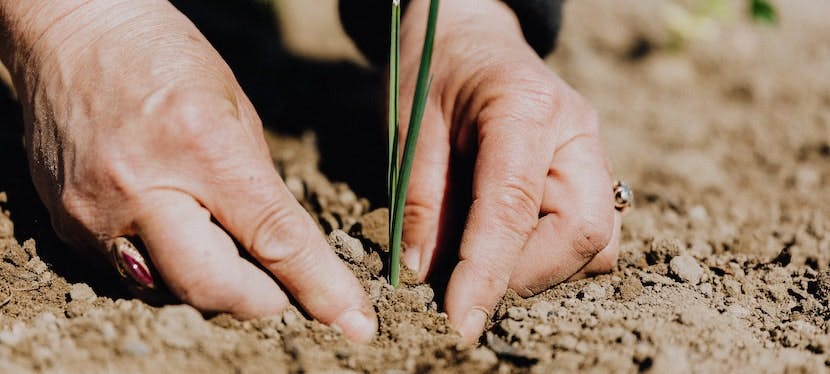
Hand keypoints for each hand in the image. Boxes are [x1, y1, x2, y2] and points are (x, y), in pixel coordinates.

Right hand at [0, 0, 375, 341]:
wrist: (71, 32)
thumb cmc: (164, 56)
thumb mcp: (235, 109)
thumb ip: (260, 187)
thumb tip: (285, 253)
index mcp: (201, 144)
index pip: (273, 238)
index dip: (319, 288)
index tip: (354, 323)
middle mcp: (142, 187)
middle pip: (214, 288)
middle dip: (261, 301)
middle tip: (280, 289)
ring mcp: (95, 212)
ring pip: (172, 291)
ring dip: (213, 284)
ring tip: (221, 242)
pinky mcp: (66, 226)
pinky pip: (131, 275)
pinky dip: (167, 267)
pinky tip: (174, 228)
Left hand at [399, 0, 620, 343]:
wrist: (469, 33)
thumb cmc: (434, 69)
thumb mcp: (410, 125)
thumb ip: (419, 197)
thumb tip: (424, 272)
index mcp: (526, 108)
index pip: (514, 207)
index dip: (487, 272)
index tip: (460, 319)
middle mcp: (576, 132)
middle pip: (583, 233)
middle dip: (524, 275)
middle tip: (467, 282)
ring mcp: (591, 152)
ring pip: (596, 242)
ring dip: (541, 269)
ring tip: (483, 256)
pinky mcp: (590, 172)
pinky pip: (591, 234)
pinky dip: (551, 255)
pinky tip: (507, 241)